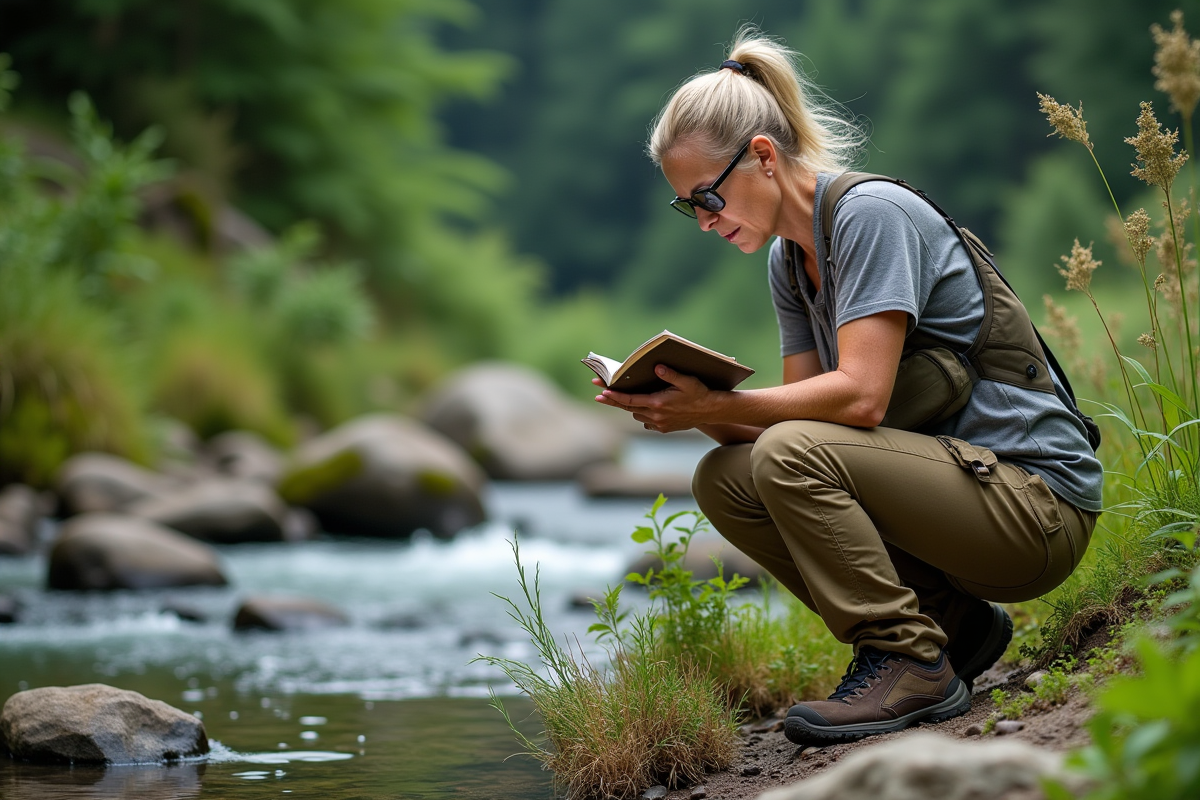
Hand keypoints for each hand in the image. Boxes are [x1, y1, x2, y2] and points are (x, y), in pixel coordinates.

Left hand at [594, 365, 712, 432]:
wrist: (711, 411)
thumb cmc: (699, 393)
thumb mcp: (687, 381)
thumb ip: (670, 374)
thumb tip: (656, 367)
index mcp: (658, 403)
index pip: (630, 400)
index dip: (615, 396)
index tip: (602, 392)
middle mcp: (656, 416)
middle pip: (628, 408)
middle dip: (613, 401)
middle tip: (599, 396)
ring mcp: (659, 424)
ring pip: (637, 415)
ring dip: (630, 407)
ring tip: (621, 397)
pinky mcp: (664, 428)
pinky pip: (647, 422)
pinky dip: (642, 415)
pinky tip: (642, 408)